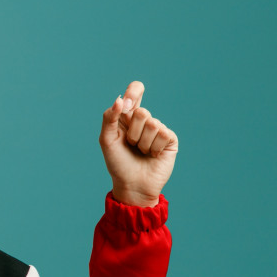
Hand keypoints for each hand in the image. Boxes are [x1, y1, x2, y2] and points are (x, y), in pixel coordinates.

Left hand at [99, 81, 178, 206]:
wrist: (132, 185)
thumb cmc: (118, 163)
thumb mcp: (106, 140)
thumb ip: (109, 118)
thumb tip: (120, 100)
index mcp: (127, 117)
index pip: (135, 92)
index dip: (134, 92)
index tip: (128, 102)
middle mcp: (144, 120)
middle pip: (141, 112)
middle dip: (132, 132)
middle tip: (130, 144)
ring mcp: (158, 129)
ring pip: (152, 124)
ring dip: (142, 142)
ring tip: (141, 151)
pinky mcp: (170, 139)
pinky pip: (163, 134)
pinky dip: (154, 147)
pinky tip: (153, 155)